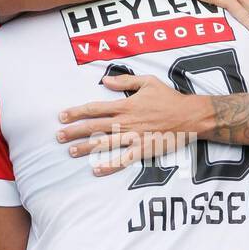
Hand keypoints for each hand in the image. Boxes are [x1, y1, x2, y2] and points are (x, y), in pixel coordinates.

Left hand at [56, 73, 207, 175]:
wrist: (190, 116)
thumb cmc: (170, 98)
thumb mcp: (148, 82)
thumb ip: (125, 81)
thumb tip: (104, 80)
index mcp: (125, 105)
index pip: (95, 108)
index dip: (76, 112)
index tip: (62, 116)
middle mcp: (126, 122)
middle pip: (94, 127)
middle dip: (74, 131)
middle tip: (58, 136)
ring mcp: (134, 137)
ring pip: (104, 143)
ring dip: (86, 148)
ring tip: (70, 151)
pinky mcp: (143, 150)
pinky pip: (123, 160)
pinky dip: (109, 165)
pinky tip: (96, 170)